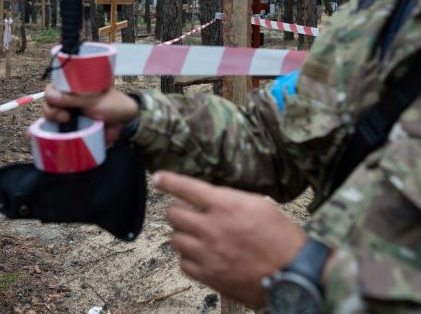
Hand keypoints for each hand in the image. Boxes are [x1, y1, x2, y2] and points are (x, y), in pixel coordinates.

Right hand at [43, 84, 139, 142]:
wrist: (125, 122)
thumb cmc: (111, 104)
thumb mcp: (91, 99)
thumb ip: (71, 98)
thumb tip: (50, 96)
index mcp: (72, 89)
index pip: (52, 89)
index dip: (51, 95)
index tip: (57, 101)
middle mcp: (68, 101)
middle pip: (48, 104)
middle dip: (51, 111)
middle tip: (66, 116)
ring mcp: (69, 116)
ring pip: (50, 118)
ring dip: (52, 121)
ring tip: (66, 123)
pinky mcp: (71, 130)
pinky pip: (56, 131)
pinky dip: (51, 134)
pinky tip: (47, 135)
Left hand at [153, 171, 306, 307]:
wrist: (294, 274)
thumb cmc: (282, 238)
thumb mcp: (258, 205)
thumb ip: (228, 198)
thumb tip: (208, 197)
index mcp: (225, 206)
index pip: (186, 188)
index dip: (168, 181)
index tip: (158, 178)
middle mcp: (212, 228)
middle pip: (173, 214)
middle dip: (177, 209)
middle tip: (187, 211)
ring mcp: (208, 254)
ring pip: (175, 238)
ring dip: (183, 234)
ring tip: (197, 234)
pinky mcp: (209, 275)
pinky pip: (183, 263)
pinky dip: (188, 257)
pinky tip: (201, 254)